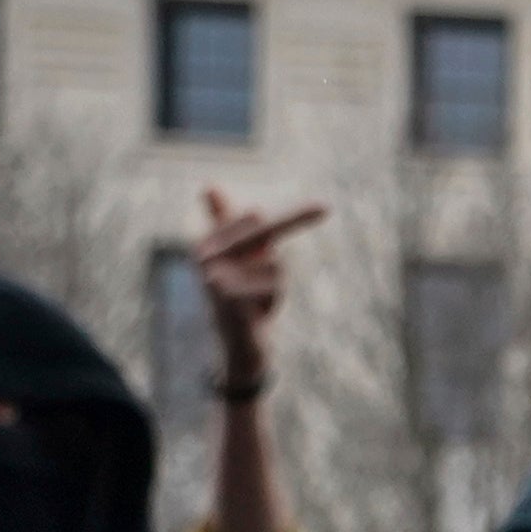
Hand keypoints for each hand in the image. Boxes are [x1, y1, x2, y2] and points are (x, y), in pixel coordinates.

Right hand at [190, 189, 326, 376]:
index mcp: (206, 240)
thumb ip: (226, 222)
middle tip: (262, 283)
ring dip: (276, 286)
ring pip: (276, 262)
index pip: (255, 217)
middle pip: (264, 229)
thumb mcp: (239, 257)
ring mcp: (212, 273)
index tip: (327, 208)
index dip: (296, 216)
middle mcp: (203, 252)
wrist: (236, 347)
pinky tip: (255, 315)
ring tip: (254, 302)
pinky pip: (275, 284)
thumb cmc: (239, 298)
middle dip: (275, 258)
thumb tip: (207, 185)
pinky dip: (273, 301)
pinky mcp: (226, 293)